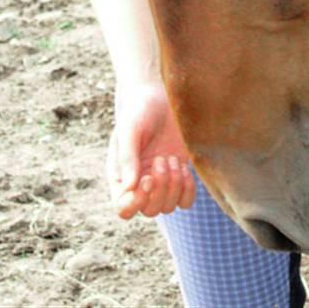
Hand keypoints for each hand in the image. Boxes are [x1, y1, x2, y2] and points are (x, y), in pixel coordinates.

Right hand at [106, 81, 195, 219]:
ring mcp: (161, 182)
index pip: (123, 207)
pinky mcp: (179, 177)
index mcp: (121, 176)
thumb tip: (130, 188)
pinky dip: (187, 190)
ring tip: (172, 158)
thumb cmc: (141, 111)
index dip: (136, 202)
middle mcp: (140, 184)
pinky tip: (185, 167)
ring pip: (167, 207)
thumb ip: (127, 158)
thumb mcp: (130, 130)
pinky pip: (185, 202)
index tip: (148, 179)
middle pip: (149, 210)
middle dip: (159, 188)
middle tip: (162, 159)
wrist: (163, 98)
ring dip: (173, 185)